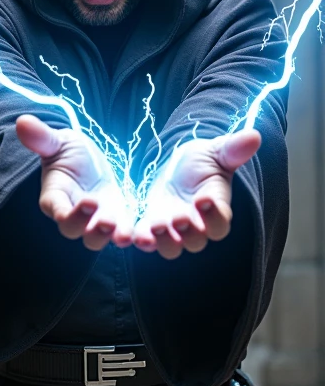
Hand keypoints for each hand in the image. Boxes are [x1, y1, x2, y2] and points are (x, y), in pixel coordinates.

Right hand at [16, 115, 132, 249]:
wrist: (89, 161)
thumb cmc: (68, 152)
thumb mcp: (58, 141)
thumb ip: (42, 138)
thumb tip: (22, 122)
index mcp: (54, 196)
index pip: (56, 209)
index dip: (68, 212)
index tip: (86, 202)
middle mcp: (72, 214)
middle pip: (75, 231)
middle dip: (91, 229)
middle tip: (107, 221)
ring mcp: (93, 221)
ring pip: (98, 239)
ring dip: (111, 238)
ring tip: (125, 235)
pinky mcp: (115, 222)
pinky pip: (120, 234)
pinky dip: (131, 237)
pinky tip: (146, 235)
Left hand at [132, 128, 260, 259]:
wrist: (177, 167)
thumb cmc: (202, 162)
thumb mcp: (216, 152)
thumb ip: (233, 149)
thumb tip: (254, 136)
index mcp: (216, 210)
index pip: (220, 223)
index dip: (214, 216)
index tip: (204, 199)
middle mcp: (196, 226)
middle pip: (196, 242)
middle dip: (188, 233)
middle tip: (180, 217)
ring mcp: (173, 231)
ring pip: (171, 249)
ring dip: (164, 241)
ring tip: (156, 225)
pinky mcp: (151, 229)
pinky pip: (147, 242)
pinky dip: (141, 240)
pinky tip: (131, 235)